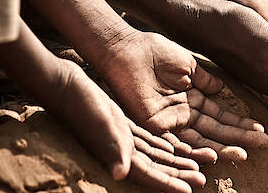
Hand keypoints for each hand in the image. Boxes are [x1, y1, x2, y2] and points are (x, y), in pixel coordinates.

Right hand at [50, 59, 206, 192]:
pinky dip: (163, 144)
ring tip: (198, 165)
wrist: (64, 86)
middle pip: (157, 167)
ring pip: (156, 153)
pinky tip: (175, 146)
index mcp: (119, 153)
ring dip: (176, 159)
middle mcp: (122, 150)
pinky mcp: (122, 125)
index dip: (168, 184)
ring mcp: (122, 138)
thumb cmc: (81, 106)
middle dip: (180, 174)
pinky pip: (148, 139)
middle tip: (204, 180)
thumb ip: (112, 149)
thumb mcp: (102, 125)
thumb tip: (121, 173)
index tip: (189, 191)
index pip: (149, 174)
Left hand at [95, 31, 267, 161]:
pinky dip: (195, 150)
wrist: (129, 49)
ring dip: (221, 148)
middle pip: (215, 130)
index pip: (220, 115)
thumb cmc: (156, 52)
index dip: (239, 123)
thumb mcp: (188, 64)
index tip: (260, 130)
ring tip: (243, 155)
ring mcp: (170, 120)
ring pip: (200, 139)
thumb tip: (221, 89)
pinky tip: (213, 155)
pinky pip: (177, 141)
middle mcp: (183, 112)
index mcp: (192, 97)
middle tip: (262, 145)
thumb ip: (204, 79)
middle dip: (238, 138)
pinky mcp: (154, 125)